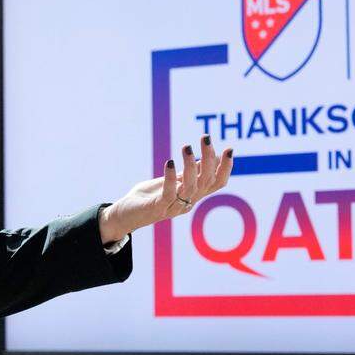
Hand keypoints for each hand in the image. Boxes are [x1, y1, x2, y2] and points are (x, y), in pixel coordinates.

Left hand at [99, 135, 234, 242]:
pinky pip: (169, 195)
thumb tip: (209, 156)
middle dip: (209, 159)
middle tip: (205, 138)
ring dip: (191, 165)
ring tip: (186, 147)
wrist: (125, 215)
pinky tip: (170, 163)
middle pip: (206, 182)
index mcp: (193, 195)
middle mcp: (187, 202)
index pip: (216, 183)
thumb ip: (189, 172)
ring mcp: (173, 207)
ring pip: (191, 187)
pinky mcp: (157, 208)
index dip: (225, 168)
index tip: (230, 150)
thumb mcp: (172, 181)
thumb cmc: (150, 196)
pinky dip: (171, 178)